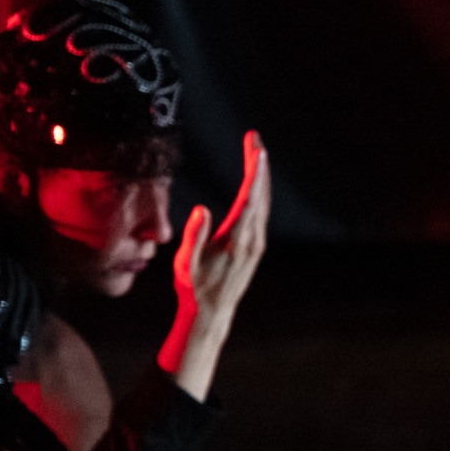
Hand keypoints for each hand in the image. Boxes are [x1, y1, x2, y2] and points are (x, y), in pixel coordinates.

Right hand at [174, 130, 269, 329]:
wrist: (212, 312)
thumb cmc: (194, 287)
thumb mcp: (186, 262)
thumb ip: (194, 235)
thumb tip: (202, 209)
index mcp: (236, 240)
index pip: (249, 198)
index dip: (254, 172)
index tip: (258, 150)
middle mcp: (252, 240)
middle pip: (260, 195)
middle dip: (259, 165)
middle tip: (255, 138)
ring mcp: (257, 244)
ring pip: (263, 203)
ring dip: (260, 176)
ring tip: (256, 151)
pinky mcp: (256, 247)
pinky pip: (261, 213)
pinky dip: (259, 193)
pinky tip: (256, 182)